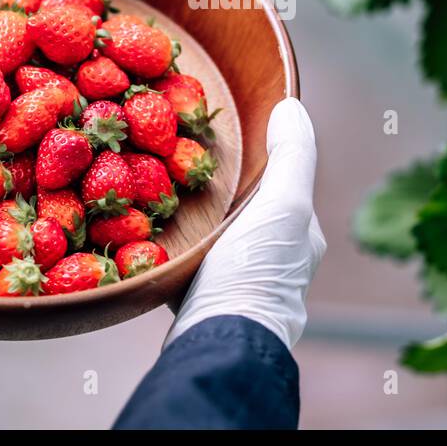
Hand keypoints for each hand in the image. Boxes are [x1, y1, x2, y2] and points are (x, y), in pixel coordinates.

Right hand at [165, 97, 324, 349]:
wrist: (216, 339)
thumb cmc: (257, 270)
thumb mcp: (285, 203)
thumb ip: (292, 155)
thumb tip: (292, 106)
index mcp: (300, 235)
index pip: (279, 181)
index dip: (256, 156)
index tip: (224, 134)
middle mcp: (274, 259)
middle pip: (243, 207)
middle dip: (219, 187)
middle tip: (181, 154)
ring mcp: (237, 281)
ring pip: (213, 233)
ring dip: (192, 214)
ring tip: (157, 182)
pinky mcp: (200, 298)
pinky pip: (183, 258)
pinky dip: (170, 242)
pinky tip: (146, 226)